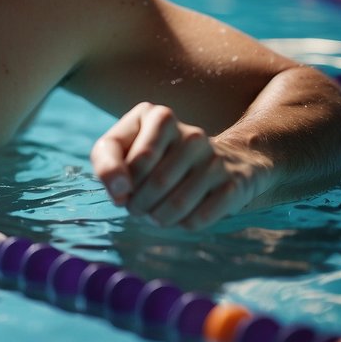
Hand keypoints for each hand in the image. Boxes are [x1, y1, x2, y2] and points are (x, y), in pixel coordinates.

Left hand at [90, 102, 269, 229]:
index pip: (137, 160)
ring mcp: (215, 159)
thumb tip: (120, 192)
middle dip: (139, 205)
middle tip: (136, 209)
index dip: (122, 185)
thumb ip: (107, 163)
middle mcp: (192, 134)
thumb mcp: (122, 149)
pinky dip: (182, 224)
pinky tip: (181, 217)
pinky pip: (199, 218)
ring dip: (158, 218)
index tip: (121, 192)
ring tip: (154, 215)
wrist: (218, 161)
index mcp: (159, 117)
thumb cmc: (156, 157)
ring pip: (177, 204)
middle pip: (157, 183)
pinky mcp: (233, 184)